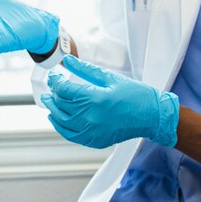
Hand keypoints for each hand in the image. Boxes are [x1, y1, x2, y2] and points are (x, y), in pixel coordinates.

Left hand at [41, 55, 179, 148]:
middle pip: (61, 105)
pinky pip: (71, 135)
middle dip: (53, 94)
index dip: (55, 81)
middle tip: (50, 87)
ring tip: (48, 101)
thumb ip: (86, 70)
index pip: (64, 90)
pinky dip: (60, 127)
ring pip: (62, 121)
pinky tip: (56, 119)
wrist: (152, 116)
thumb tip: (67, 60)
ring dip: (53, 110)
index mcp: (95, 99)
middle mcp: (91, 118)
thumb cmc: (135, 94)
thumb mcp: (110, 78)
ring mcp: (92, 132)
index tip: (54, 75)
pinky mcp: (94, 141)